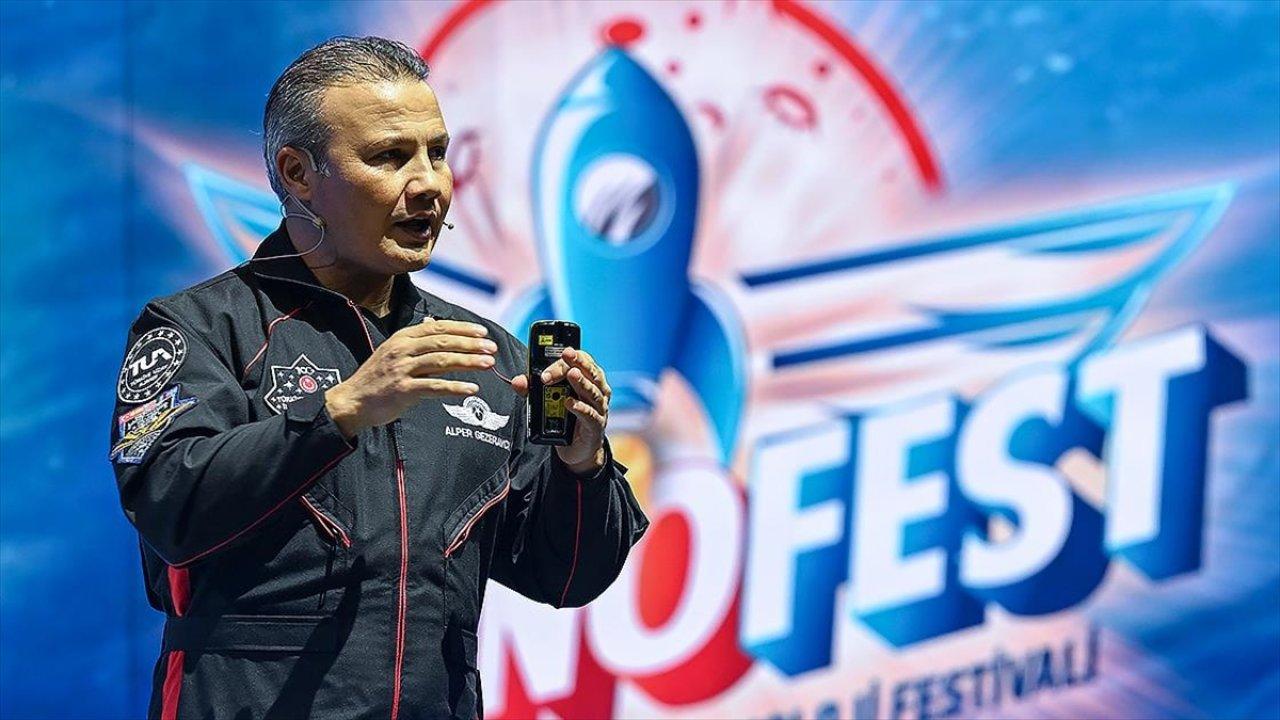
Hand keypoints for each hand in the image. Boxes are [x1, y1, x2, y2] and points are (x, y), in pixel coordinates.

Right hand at [326, 319, 496, 438]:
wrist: (352, 401)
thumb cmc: (376, 378)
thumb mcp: (392, 351)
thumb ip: (415, 339)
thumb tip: (433, 321)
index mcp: (402, 338)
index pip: (438, 327)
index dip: (462, 329)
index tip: (483, 332)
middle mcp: (402, 350)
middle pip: (443, 342)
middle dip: (470, 344)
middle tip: (492, 348)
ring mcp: (402, 369)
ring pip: (441, 361)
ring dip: (468, 362)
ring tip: (488, 364)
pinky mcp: (403, 390)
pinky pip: (434, 386)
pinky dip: (454, 387)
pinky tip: (471, 389)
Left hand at [510, 347, 609, 474]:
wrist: (578, 449)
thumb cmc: (568, 419)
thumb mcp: (549, 401)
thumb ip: (533, 390)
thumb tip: (518, 381)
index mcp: (589, 380)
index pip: (583, 361)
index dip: (571, 357)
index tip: (560, 353)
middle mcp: (598, 391)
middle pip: (591, 372)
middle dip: (578, 362)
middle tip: (566, 355)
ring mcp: (599, 409)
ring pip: (593, 392)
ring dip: (581, 382)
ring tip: (571, 374)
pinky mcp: (595, 426)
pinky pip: (590, 415)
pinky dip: (580, 408)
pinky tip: (569, 403)